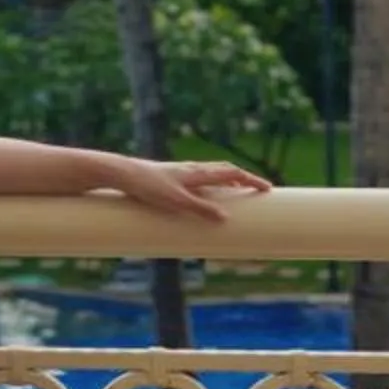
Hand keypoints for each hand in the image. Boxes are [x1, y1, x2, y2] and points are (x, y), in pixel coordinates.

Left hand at [101, 156, 271, 224]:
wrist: (121, 173)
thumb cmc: (148, 187)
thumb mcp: (177, 202)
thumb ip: (201, 210)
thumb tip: (226, 219)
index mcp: (198, 173)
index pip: (233, 174)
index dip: (251, 181)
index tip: (268, 189)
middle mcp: (192, 169)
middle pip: (224, 171)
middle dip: (242, 180)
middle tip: (255, 189)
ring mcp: (180, 171)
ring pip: (210, 173)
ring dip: (226, 182)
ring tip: (234, 194)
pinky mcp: (169, 176)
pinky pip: (197, 178)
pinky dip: (208, 185)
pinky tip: (201, 195)